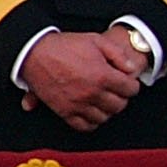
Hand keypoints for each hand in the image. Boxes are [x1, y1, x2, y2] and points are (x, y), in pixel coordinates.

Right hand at [18, 29, 144, 129]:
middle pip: (119, 105)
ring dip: (107, 110)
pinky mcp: (64, 111)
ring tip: (103, 100)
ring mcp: (77, 104)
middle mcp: (92, 93)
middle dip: (121, 97)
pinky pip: (84, 126)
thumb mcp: (96, 41)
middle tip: (116, 91)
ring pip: (104, 117)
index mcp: (103, 76)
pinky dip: (91, 122)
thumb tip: (132, 69)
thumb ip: (119, 55)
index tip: (126, 82)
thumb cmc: (65, 45)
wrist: (34, 53)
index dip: (131, 85)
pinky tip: (91, 111)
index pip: (131, 90)